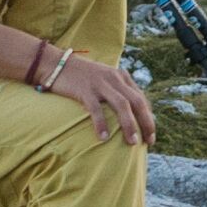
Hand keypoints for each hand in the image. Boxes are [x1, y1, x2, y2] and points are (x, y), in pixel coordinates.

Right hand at [37, 45, 154, 147]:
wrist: (56, 64)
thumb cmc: (80, 76)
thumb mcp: (103, 79)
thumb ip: (116, 91)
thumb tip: (127, 115)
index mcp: (121, 76)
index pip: (141, 98)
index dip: (148, 117)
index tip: (151, 134)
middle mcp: (114, 78)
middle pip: (137, 102)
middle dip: (146, 122)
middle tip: (149, 141)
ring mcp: (100, 83)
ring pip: (122, 105)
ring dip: (129, 125)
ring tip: (132, 142)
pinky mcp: (85, 90)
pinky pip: (97, 109)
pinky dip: (101, 124)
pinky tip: (104, 138)